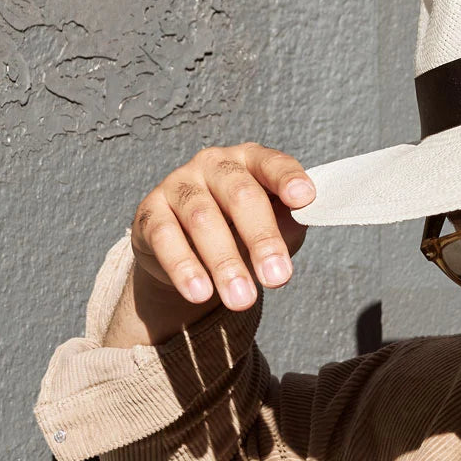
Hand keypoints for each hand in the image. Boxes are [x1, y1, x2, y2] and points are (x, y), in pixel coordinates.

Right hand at [130, 143, 314, 311]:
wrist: (188, 251)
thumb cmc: (241, 231)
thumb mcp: (274, 225)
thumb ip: (291, 221)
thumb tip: (309, 215)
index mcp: (250, 160)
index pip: (272, 163)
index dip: (288, 178)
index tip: (304, 199)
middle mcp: (213, 164)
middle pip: (240, 195)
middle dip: (261, 239)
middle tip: (278, 278)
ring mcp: (179, 184)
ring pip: (202, 219)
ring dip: (224, 263)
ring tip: (241, 300)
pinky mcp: (151, 211)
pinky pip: (165, 237)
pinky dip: (183, 268)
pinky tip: (199, 293)